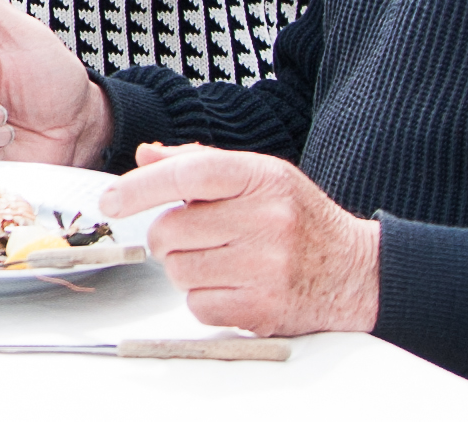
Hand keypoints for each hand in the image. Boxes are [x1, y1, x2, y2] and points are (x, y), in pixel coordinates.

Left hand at [99, 146, 380, 336]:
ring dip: (185, 267)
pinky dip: (203, 298)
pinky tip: (231, 285)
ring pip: (178, 270)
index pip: (188, 174)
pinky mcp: (264, 310)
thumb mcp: (259, 175)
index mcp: (260, 178)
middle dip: (169, 236)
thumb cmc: (299, 218)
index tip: (111, 200)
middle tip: (194, 236)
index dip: (141, 186)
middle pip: (171, 230)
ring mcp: (266, 268)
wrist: (356, 272)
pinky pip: (198, 305)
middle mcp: (265, 220)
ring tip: (219, 260)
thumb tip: (145, 156)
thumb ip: (199, 164)